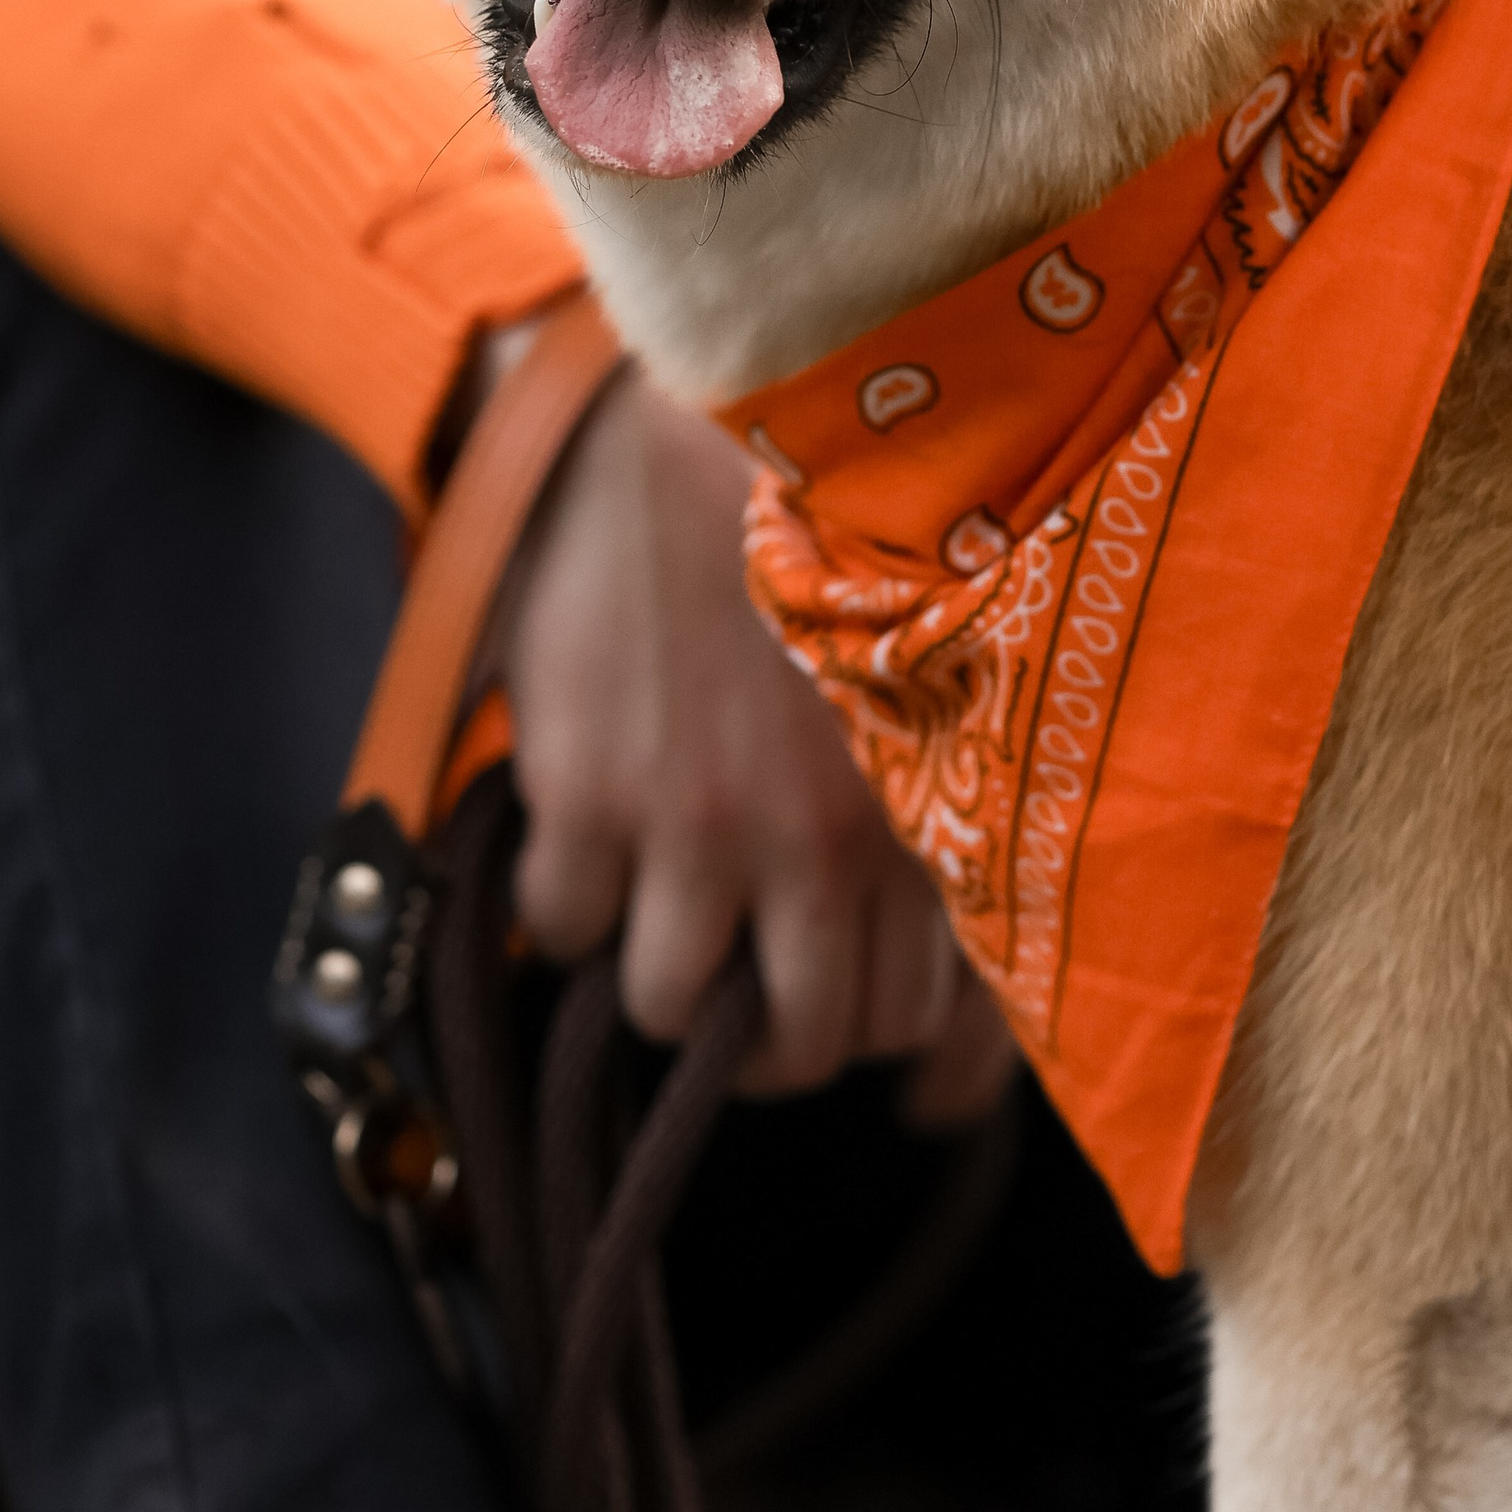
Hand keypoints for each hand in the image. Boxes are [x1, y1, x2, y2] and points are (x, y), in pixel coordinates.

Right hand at [486, 357, 1009, 1101]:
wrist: (656, 433)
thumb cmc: (790, 540)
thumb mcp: (896, 671)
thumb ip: (918, 805)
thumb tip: (945, 969)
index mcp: (912, 804)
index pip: (932, 1021)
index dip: (908, 1067)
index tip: (892, 1078)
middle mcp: (819, 838)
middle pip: (806, 1044)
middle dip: (779, 1040)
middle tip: (752, 989)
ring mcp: (699, 828)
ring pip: (677, 1013)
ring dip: (667, 986)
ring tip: (662, 920)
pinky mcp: (588, 801)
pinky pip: (567, 936)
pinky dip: (566, 912)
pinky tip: (583, 846)